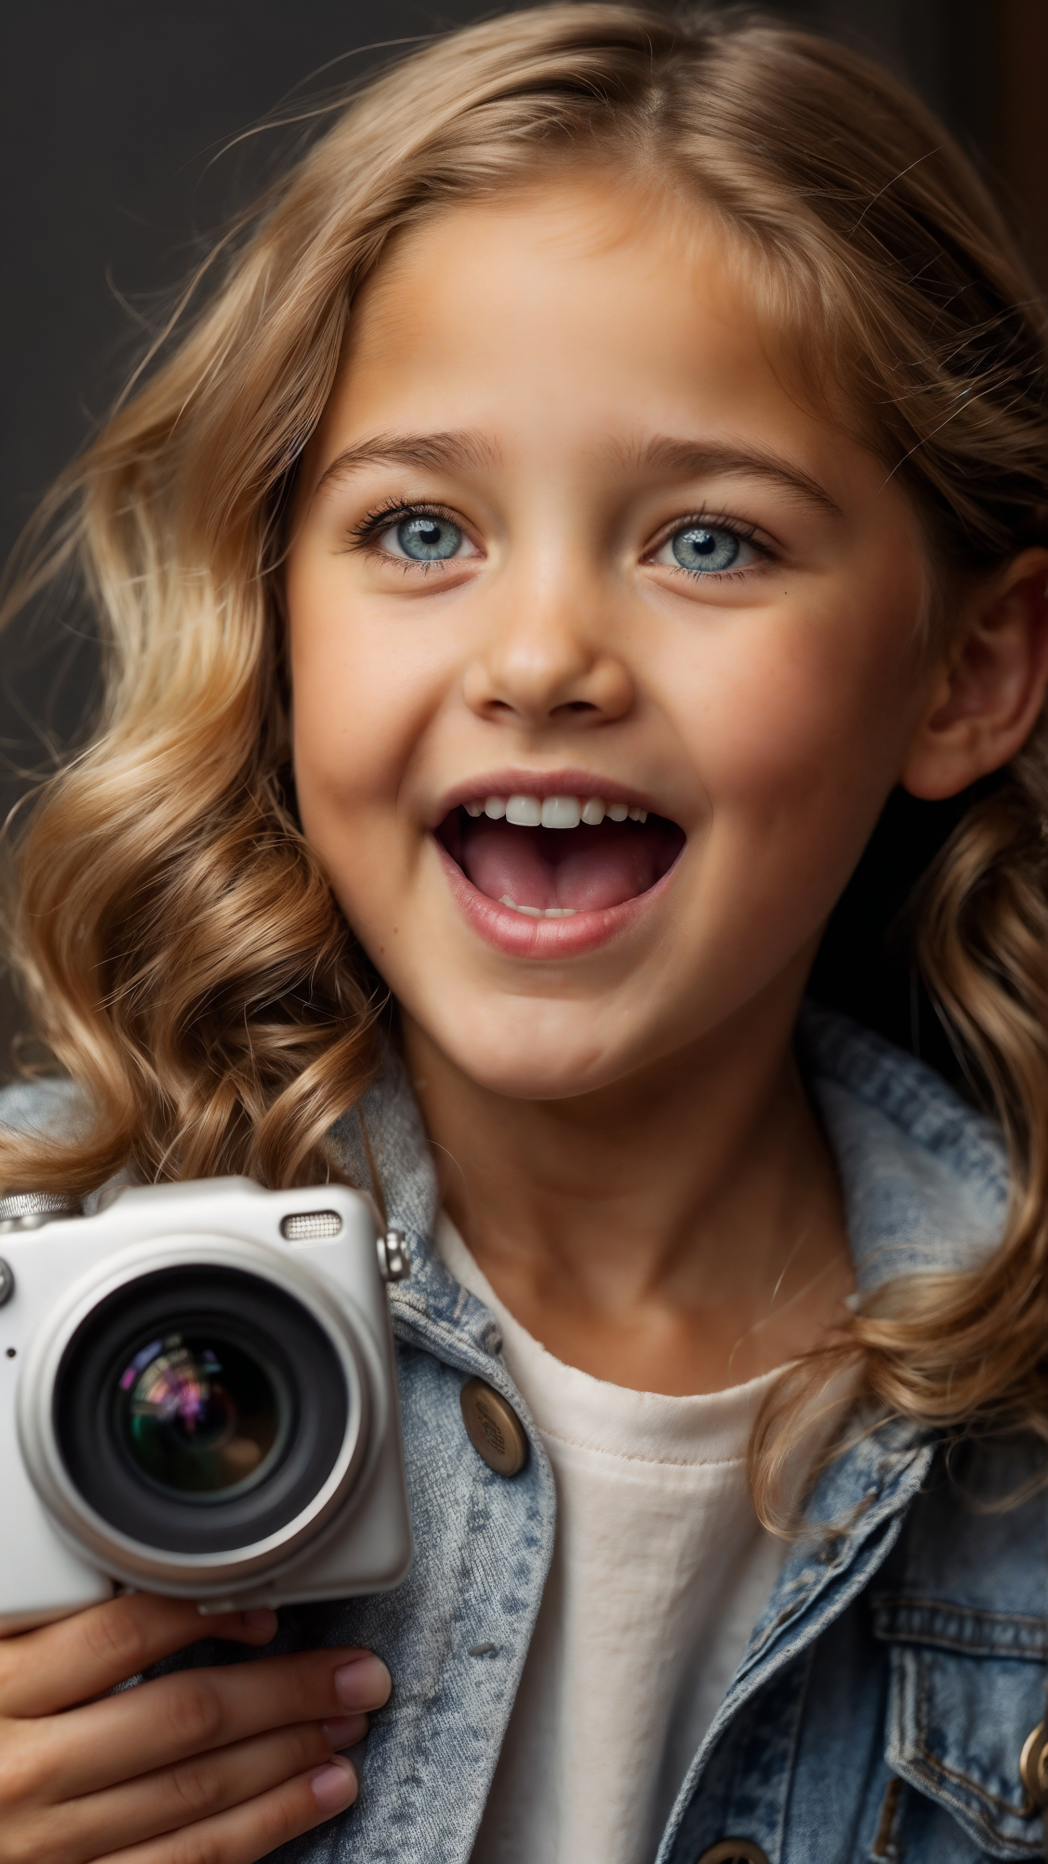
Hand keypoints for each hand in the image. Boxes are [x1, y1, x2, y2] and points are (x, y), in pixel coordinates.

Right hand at [0, 1590, 391, 1861]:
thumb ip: (52, 1620)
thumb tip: (159, 1577)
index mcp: (0, 1689)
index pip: (123, 1635)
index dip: (208, 1615)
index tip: (267, 1611)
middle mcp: (24, 1770)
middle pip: (183, 1717)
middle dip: (288, 1691)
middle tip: (355, 1672)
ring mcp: (48, 1846)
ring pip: (196, 1796)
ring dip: (290, 1759)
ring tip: (348, 1727)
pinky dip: (262, 1828)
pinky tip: (311, 1797)